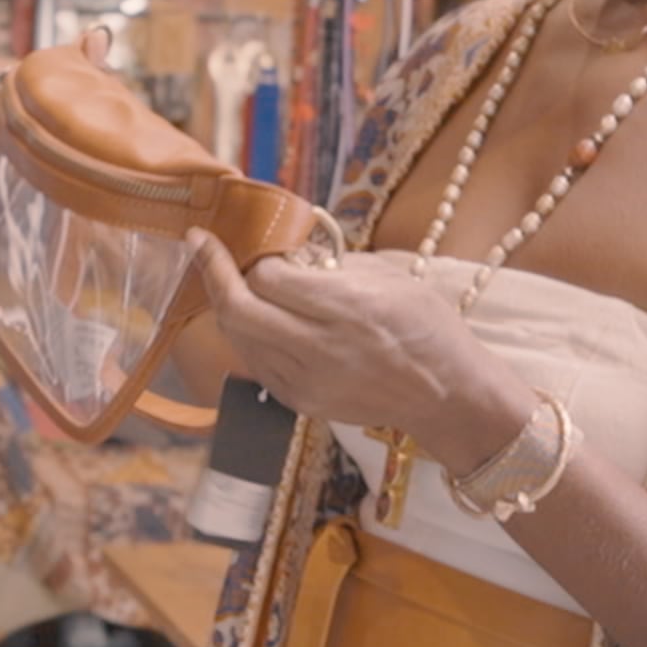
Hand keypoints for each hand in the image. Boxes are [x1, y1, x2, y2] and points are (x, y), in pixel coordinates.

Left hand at [188, 235, 538, 474]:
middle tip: (200, 244)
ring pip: (239, 338)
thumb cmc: (428, 328)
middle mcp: (322, 348)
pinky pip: (254, 363)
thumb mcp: (391, 277)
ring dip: (227, 304)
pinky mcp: (300, 403)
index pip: (270, 277)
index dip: (257, 256)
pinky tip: (256, 319)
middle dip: (212, 271)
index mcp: (350, 308)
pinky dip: (247, 336)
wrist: (446, 396)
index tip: (257, 242)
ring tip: (227, 278)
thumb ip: (335, 264)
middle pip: (238, 310)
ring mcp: (307, 382)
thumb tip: (288, 253)